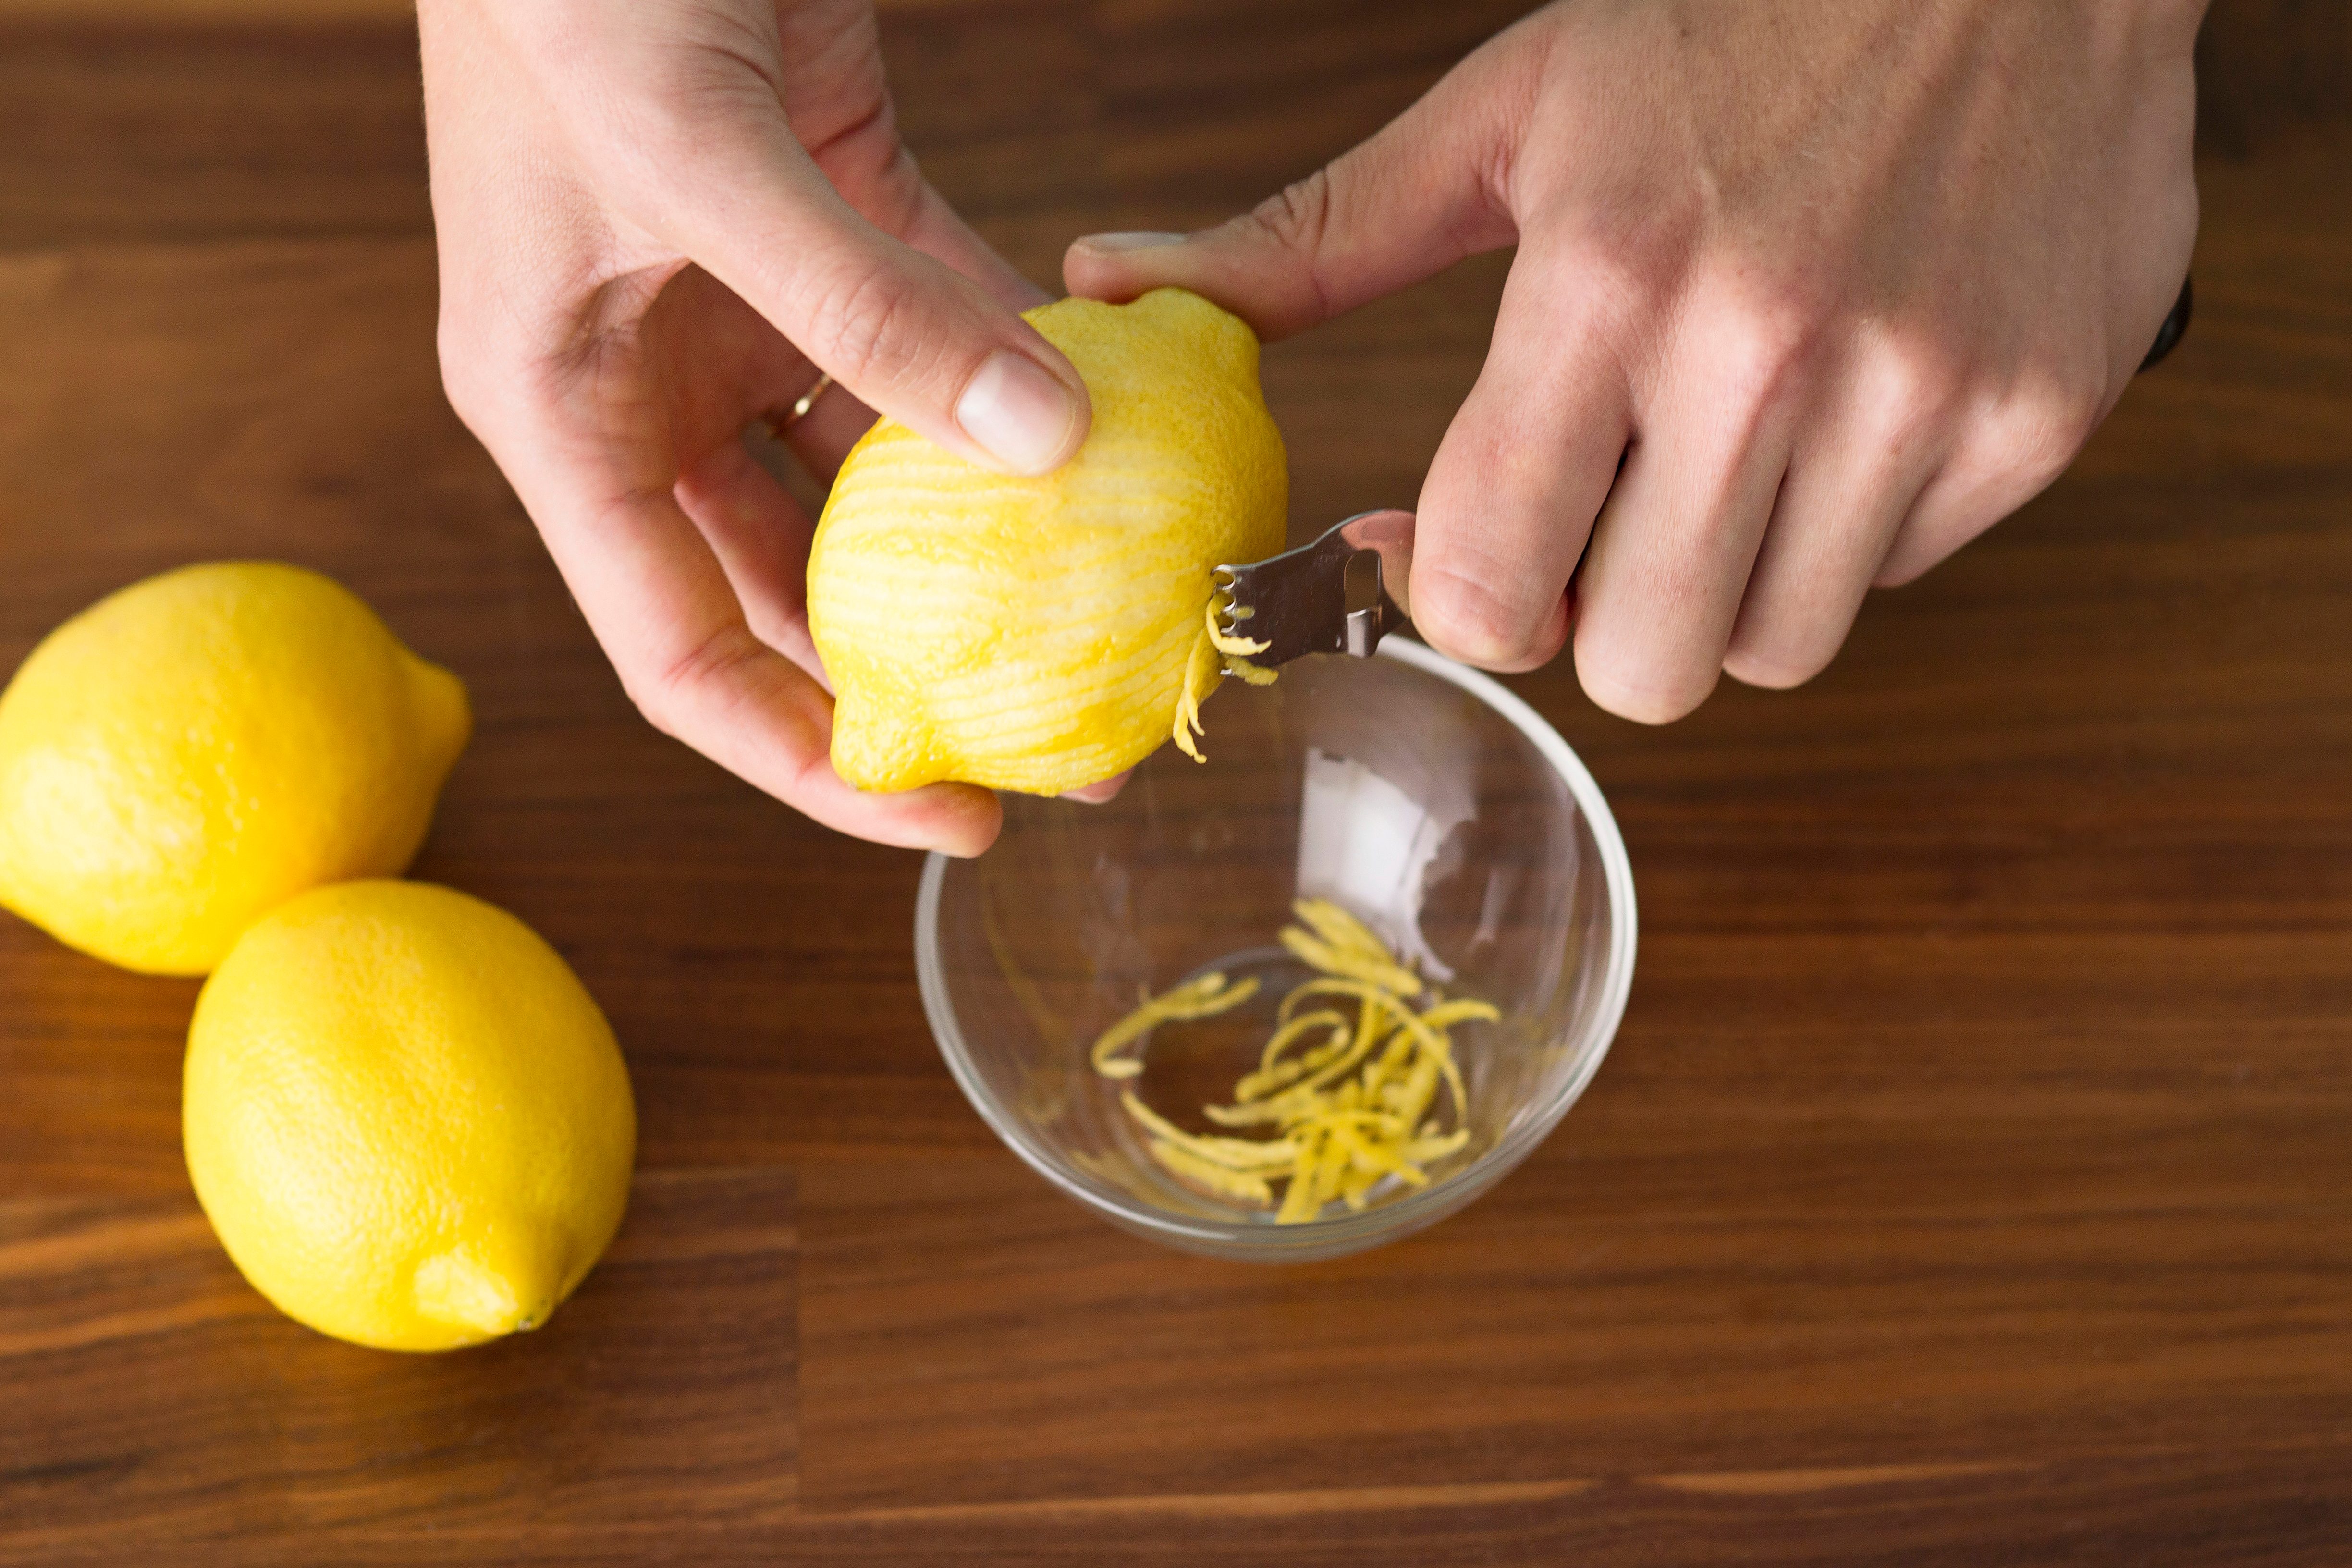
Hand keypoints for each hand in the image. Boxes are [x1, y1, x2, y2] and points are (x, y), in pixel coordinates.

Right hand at [421, 0, 1093, 853]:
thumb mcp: (699, 156)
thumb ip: (862, 308)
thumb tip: (1043, 446)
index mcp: (566, 417)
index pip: (688, 659)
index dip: (813, 762)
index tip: (953, 819)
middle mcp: (655, 389)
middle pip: (797, 589)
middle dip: (926, 665)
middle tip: (1072, 729)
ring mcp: (748, 312)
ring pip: (882, 471)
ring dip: (992, 532)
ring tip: (1116, 601)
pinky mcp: (835, 225)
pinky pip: (939, 333)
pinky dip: (1017, 373)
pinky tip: (1113, 421)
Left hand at [1068, 0, 2202, 720]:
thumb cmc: (1738, 21)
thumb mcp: (1506, 118)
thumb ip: (1311, 239)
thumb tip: (1109, 278)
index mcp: (1607, 278)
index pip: (1493, 585)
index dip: (1458, 600)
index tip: (1456, 546)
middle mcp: (1769, 350)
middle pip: (1642, 669)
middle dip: (1593, 624)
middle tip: (1596, 526)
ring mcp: (1920, 392)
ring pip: (1774, 651)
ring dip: (1722, 591)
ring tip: (1719, 464)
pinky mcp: (2037, 417)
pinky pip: (1897, 576)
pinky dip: (1851, 529)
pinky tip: (1842, 412)